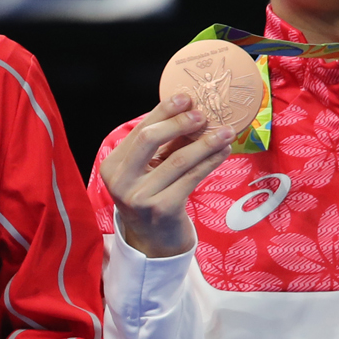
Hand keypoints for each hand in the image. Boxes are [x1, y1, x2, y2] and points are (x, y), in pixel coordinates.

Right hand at [97, 95, 233, 257]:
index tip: (187, 98)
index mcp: (113, 165)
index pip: (139, 130)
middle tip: (204, 115)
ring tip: (226, 131)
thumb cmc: (152, 197)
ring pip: (177, 160)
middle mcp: (121, 181)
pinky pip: (191, 178)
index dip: (164, 112)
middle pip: (149, 139)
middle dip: (179, 123)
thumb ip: (164, 144)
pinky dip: (210, 161)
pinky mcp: (162, 209)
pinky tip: (223, 152)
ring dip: (205, 142)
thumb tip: (192, 112)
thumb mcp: (150, 169)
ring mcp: (140, 197)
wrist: (154, 241)